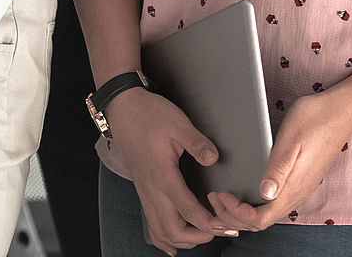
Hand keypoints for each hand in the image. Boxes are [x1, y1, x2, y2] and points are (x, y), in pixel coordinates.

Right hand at [103, 88, 240, 252]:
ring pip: (161, 232)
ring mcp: (145, 192)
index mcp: (163, 177)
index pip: (190, 212)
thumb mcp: (178, 124)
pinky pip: (152, 225)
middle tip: (220, 228)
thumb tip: (214, 158)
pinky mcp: (143, 191)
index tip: (229, 225)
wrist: (122, 109)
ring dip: (184, 239)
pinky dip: (165, 238)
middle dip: (199, 237)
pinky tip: (175, 242)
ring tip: (204, 233)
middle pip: (174, 231)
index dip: (212, 224)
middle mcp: (152, 190)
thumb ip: (198, 143)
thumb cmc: (149, 115)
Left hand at [206, 93, 350, 231]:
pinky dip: (255, 204)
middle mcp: (297, 193)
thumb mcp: (290, 141)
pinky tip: (244, 190)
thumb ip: (278, 169)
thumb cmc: (314, 120)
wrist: (340, 112)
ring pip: (268, 213)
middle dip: (234, 216)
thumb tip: (264, 194)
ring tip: (223, 196)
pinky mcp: (299, 179)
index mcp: (293, 187)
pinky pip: (275, 203)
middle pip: (262, 221)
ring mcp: (299, 187)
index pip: (261, 219)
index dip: (236, 214)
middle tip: (214, 197)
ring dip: (243, 211)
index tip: (221, 195)